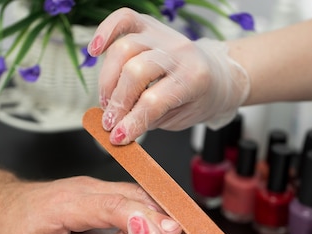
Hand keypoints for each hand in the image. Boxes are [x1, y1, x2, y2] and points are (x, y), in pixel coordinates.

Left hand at [0, 169, 182, 233]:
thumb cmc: (10, 228)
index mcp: (70, 203)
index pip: (115, 206)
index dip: (145, 217)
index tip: (169, 231)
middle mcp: (86, 190)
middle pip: (134, 195)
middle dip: (164, 213)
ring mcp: (94, 189)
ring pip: (137, 194)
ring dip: (161, 211)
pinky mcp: (99, 194)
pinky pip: (131, 198)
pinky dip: (151, 211)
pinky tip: (164, 227)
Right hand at [88, 8, 249, 144]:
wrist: (216, 76)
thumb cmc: (198, 98)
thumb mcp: (180, 118)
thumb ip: (149, 119)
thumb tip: (117, 128)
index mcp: (194, 78)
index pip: (154, 101)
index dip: (131, 122)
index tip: (117, 137)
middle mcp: (179, 52)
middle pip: (135, 72)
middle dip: (117, 102)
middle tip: (111, 122)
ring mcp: (163, 36)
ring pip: (124, 49)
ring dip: (108, 80)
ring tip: (107, 102)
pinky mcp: (150, 26)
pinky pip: (124, 19)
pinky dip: (105, 31)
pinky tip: (95, 50)